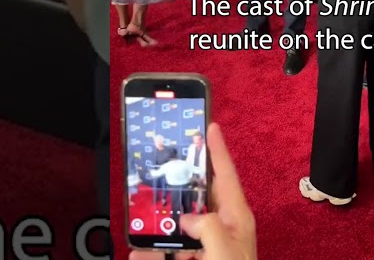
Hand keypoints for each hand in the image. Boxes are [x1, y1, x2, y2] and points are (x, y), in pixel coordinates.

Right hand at [130, 124, 256, 259]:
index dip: (218, 150)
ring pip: (178, 224)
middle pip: (198, 195)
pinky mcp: (191, 258)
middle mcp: (221, 228)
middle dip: (181, 181)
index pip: (226, 176)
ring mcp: (205, 245)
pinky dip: (151, 253)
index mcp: (235, 218)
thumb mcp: (224, 251)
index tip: (212, 127)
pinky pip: (166, 251)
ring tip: (143, 211)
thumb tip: (187, 218)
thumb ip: (209, 227)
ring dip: (160, 220)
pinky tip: (138, 252)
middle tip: (167, 160)